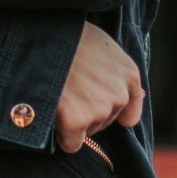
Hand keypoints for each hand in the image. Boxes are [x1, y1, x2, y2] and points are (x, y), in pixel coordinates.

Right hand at [55, 22, 144, 154]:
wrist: (40, 35)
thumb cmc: (66, 34)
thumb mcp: (100, 45)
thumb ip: (117, 73)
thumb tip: (137, 101)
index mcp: (129, 74)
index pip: (131, 110)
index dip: (109, 109)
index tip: (94, 106)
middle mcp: (119, 94)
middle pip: (105, 120)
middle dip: (87, 112)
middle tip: (67, 89)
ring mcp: (100, 109)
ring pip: (88, 131)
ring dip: (73, 121)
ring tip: (58, 93)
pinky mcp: (77, 121)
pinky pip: (72, 144)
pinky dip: (61, 135)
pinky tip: (51, 113)